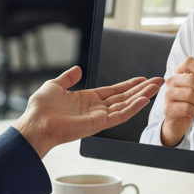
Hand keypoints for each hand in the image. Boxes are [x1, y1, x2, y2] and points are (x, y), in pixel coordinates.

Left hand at [14, 67, 162, 158]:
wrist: (35, 124)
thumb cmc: (40, 109)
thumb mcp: (55, 85)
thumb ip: (68, 78)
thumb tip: (77, 69)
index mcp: (87, 99)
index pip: (113, 91)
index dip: (129, 85)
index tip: (142, 79)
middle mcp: (96, 109)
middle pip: (124, 97)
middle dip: (142, 89)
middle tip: (158, 81)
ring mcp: (99, 117)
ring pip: (126, 105)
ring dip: (142, 96)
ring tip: (157, 87)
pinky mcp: (98, 124)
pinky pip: (119, 116)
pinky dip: (133, 108)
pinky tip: (144, 100)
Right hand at [160, 57, 193, 146]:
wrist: (177, 119)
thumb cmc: (189, 100)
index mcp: (178, 72)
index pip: (189, 62)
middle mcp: (171, 81)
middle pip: (191, 79)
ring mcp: (168, 94)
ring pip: (190, 94)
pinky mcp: (168, 108)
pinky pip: (187, 108)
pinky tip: (192, 112)